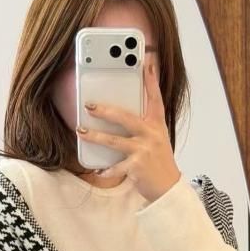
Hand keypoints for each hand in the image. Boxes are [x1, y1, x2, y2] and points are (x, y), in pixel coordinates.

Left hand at [75, 59, 180, 201]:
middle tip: (90, 105)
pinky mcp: (137, 167)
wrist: (168, 187)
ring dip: (95, 136)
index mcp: (156, 124)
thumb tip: (120, 113)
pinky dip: (105, 170)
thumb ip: (143, 125)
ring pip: (114, 141)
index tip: (146, 62)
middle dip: (106, 110)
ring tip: (81, 132)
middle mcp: (151, 134)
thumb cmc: (158, 161)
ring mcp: (144, 150)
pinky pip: (115, 167)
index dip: (150, 80)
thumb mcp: (156, 138)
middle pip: (125, 117)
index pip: (154, 98)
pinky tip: (97, 171)